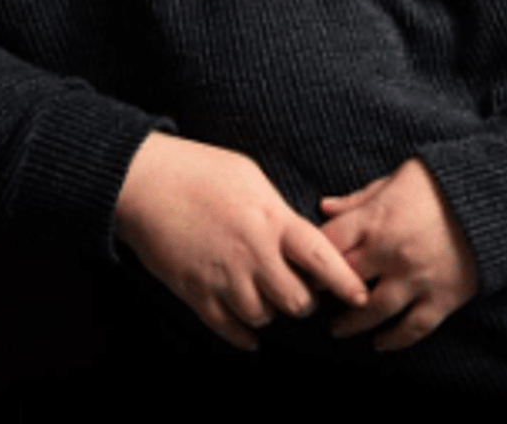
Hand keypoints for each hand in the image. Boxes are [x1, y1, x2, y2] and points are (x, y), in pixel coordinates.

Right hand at [115, 133, 367, 350]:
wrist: (147, 183)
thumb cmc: (202, 170)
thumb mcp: (251, 177)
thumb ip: (279, 211)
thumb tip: (300, 234)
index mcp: (271, 221)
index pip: (321, 259)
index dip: (345, 282)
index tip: (360, 296)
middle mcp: (252, 254)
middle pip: (296, 302)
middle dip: (304, 301)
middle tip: (302, 291)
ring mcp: (223, 277)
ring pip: (264, 318)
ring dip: (270, 312)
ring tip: (267, 296)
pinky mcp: (195, 293)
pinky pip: (229, 329)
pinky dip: (243, 336)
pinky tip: (250, 333)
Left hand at [320, 158, 477, 350]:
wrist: (496, 197)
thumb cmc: (442, 182)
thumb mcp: (396, 178)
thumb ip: (359, 199)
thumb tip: (323, 208)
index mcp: (376, 218)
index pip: (327, 244)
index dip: (312, 257)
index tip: (305, 266)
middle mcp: (391, 251)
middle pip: (344, 281)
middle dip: (326, 292)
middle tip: (316, 300)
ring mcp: (417, 278)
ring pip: (372, 312)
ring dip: (350, 324)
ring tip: (338, 329)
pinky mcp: (442, 297)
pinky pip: (412, 328)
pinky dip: (394, 340)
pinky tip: (380, 343)